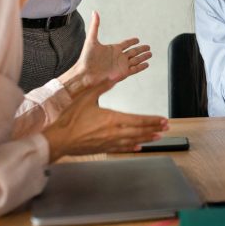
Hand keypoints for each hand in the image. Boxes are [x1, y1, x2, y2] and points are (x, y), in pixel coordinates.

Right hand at [43, 78, 168, 161]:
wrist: (58, 140)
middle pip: (139, 131)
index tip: (163, 119)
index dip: (152, 120)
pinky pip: (122, 149)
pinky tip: (139, 147)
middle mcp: (114, 132)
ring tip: (158, 137)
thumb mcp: (86, 98)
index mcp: (112, 119)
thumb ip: (102, 86)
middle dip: (154, 128)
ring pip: (133, 141)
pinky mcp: (103, 149)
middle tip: (166, 128)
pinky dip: (132, 147)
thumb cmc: (70, 120)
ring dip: (147, 138)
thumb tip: (113, 76)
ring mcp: (110, 142)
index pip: (138, 120)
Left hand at [58, 11, 151, 97]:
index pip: (125, 44)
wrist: (86, 75)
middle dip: (141, 49)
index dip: (132, 41)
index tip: (137, 40)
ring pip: (136, 60)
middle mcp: (118, 57)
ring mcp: (121, 65)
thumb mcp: (91, 40)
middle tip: (148, 46)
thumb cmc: (86, 59)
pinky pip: (135, 69)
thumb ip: (95, 26)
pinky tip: (147, 64)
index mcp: (113, 49)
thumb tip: (94, 12)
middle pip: (133, 51)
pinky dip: (141, 67)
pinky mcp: (123, 73)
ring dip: (143, 57)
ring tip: (150, 54)